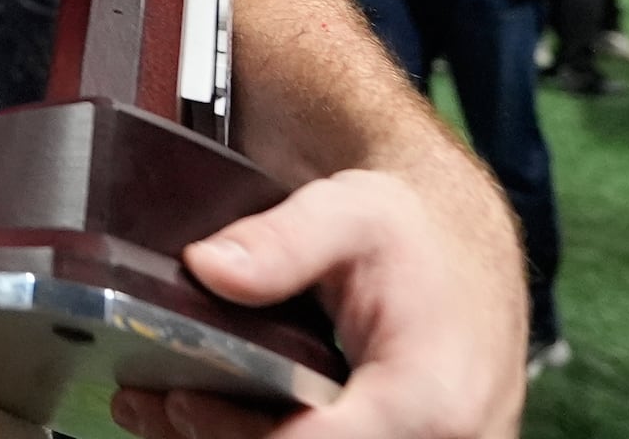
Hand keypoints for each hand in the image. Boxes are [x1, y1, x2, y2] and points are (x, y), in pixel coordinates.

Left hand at [114, 172, 522, 438]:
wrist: (467, 248)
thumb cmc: (414, 232)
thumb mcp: (348, 213)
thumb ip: (280, 243)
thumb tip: (206, 268)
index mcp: (427, 398)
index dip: (238, 435)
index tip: (181, 401)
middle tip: (162, 405)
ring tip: (176, 411)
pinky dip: (276, 438)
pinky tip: (221, 420)